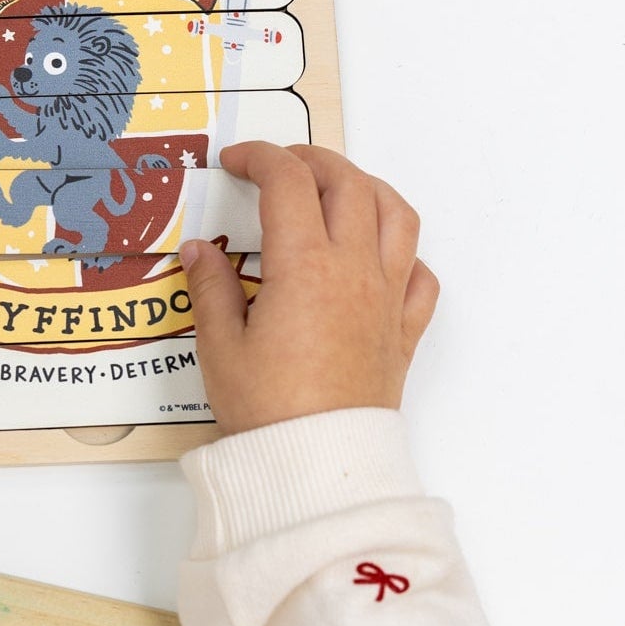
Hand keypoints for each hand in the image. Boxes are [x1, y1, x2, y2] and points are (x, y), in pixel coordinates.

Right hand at [180, 143, 438, 435]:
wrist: (316, 467)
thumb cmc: (268, 413)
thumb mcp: (220, 346)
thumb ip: (211, 287)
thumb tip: (202, 251)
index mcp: (305, 267)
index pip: (288, 182)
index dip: (260, 158)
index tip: (236, 161)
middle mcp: (354, 272)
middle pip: (347, 182)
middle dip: (312, 159)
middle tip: (279, 164)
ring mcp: (386, 299)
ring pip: (396, 214)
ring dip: (367, 187)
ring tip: (338, 187)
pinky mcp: (402, 333)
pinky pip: (422, 275)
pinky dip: (405, 251)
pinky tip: (381, 256)